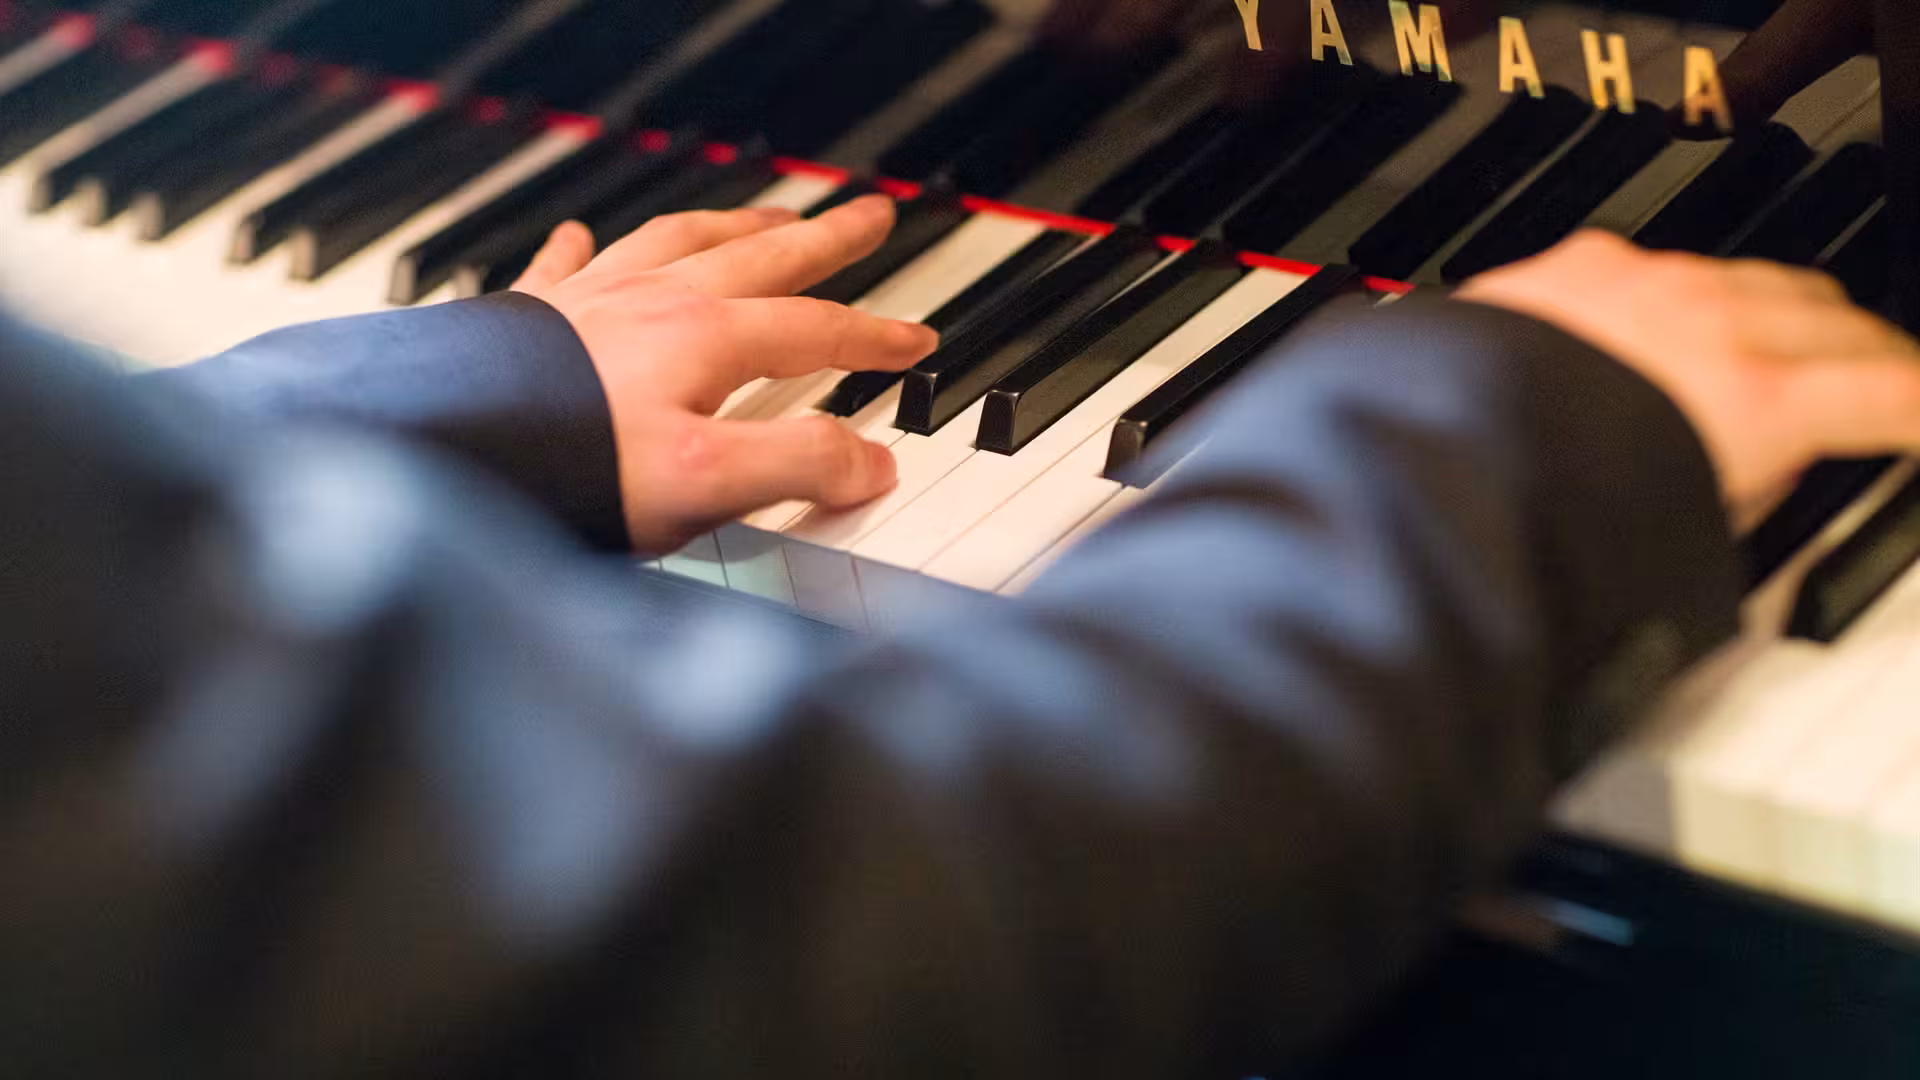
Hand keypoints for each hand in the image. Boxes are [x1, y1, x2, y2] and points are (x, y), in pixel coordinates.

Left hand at [511, 196, 938, 552]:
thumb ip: (799, 469)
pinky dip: (582, 246)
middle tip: (870, 215)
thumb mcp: (707, 486)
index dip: (874, 339)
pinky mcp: (527, 321)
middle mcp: (652, 304)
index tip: (915, 341)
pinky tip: (579, 236)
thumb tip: (870, 464)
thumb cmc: (570, 473)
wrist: (443, 461)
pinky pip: (564, 264)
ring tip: (765, 216)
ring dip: (731, 226)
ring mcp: (588, 304)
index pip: (816, 331)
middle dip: (823, 239)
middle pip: (759, 258)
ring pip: (675, 242)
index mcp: (706, 338)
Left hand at [1456, 230, 1919, 526]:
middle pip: (1838, 318)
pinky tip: (1674, 320)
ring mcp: (1649, 284)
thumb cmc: (1545, 504)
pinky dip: (1689, 293)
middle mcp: (1714, 323)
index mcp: (1761, 399)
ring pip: (1758, 279)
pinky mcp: (1583, 266)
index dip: (1917, 411)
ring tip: (1791, 349)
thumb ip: (1749, 486)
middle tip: (1877, 386)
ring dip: (1787, 313)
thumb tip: (1766, 473)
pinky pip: (1665, 263)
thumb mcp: (1685, 530)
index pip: (1893, 391)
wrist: (1434, 450)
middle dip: (1868, 353)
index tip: (1916, 423)